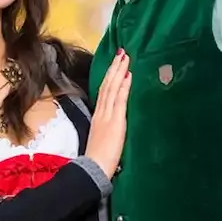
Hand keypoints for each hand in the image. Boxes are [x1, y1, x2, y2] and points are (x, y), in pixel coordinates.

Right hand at [86, 49, 131, 177]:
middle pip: (107, 85)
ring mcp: (107, 115)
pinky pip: (119, 100)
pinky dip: (123, 86)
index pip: (104, 92)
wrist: (93, 168)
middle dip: (114, 68)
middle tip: (122, 52)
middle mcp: (102, 112)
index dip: (110, 77)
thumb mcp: (102, 138)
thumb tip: (113, 121)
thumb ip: (107, 128)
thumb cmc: (98, 159)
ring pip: (112, 88)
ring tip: (125, 57)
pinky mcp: (115, 121)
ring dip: (119, 71)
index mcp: (98, 116)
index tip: (116, 64)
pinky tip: (128, 75)